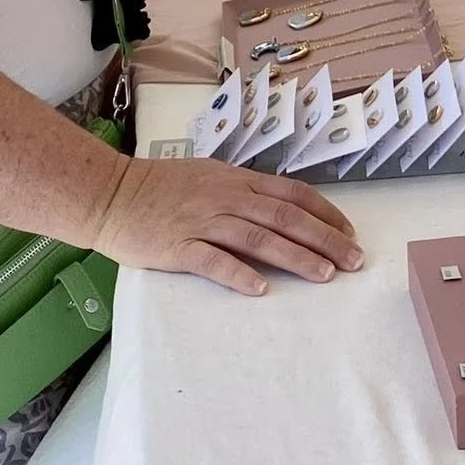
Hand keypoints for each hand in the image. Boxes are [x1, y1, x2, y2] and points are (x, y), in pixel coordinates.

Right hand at [90, 158, 361, 295]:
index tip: (350, 233)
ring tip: (325, 275)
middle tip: (354, 261)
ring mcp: (203, 221)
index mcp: (238, 180)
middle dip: (325, 240)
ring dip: (296, 257)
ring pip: (259, 238)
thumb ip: (244, 189)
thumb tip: (281, 205)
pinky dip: (239, 274)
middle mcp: (227, 198)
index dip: (326, 214)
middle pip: (286, 218)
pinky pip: (213, 261)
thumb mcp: (210, 175)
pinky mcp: (178, 247)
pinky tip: (261, 289)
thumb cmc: (160, 186)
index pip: (294, 195)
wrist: (111, 193)